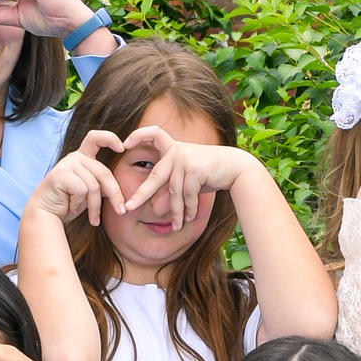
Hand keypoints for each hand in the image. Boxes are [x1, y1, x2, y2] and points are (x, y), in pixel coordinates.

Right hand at [25, 134, 125, 228]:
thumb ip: (102, 183)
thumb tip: (125, 189)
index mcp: (83, 156)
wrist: (46, 215)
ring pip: (93, 186)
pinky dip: (79, 204)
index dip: (110, 138)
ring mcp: (67, 163)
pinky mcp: (60, 174)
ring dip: (95, 207)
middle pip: (103, 173)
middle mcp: (75, 157)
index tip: (123, 148)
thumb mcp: (91, 192)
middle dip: (115, 194)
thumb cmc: (70, 204)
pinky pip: (82, 190)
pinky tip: (71, 208)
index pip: (96, 138)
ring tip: (93, 219)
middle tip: (121, 211)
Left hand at [117, 126, 250, 234]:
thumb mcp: (188, 181)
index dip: (137, 135)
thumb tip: (156, 210)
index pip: (153, 133)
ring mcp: (185, 159)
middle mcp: (176, 151)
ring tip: (176, 226)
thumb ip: (171, 191)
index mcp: (173, 148)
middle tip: (127, 209)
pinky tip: (189, 219)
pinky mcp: (194, 169)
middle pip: (154, 177)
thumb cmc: (211, 172)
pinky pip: (186, 195)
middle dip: (140, 196)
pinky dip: (188, 209)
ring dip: (176, 212)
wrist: (237, 168)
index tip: (123, 145)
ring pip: (174, 192)